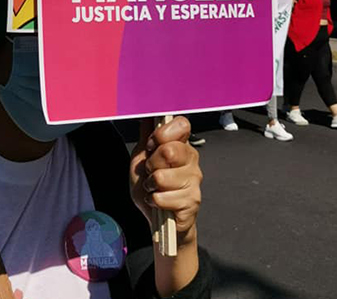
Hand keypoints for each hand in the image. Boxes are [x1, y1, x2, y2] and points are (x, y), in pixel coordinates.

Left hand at [130, 116, 202, 241]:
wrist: (159, 220)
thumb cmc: (153, 189)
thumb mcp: (142, 161)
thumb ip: (146, 139)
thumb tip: (146, 115)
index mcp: (182, 145)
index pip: (181, 125)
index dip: (162, 134)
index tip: (153, 146)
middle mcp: (192, 160)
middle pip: (169, 151)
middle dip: (152, 165)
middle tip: (152, 173)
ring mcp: (194, 180)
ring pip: (162, 177)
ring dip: (150, 187)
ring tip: (155, 190)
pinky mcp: (192, 201)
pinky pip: (163, 197)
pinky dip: (154, 201)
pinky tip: (159, 202)